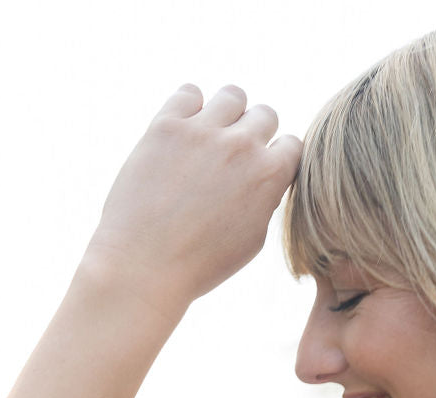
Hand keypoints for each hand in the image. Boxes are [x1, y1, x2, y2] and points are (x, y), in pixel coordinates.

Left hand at [82, 84, 301, 317]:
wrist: (143, 266)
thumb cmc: (198, 265)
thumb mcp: (251, 241)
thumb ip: (265, 200)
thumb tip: (266, 177)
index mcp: (268, 176)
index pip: (292, 144)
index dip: (277, 158)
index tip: (259, 173)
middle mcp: (241, 146)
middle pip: (265, 115)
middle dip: (253, 134)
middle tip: (230, 160)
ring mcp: (203, 131)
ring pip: (232, 96)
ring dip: (226, 114)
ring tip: (208, 140)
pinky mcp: (166, 125)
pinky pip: (189, 92)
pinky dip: (189, 107)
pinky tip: (181, 134)